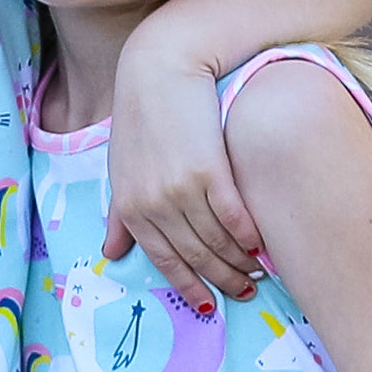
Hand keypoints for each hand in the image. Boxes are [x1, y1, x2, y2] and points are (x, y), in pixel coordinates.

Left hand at [105, 40, 260, 302]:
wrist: (161, 66)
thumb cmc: (141, 116)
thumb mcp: (121, 168)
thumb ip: (120, 215)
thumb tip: (110, 253)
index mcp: (131, 208)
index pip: (165, 261)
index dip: (189, 287)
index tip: (209, 305)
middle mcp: (154, 205)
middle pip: (195, 256)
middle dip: (221, 280)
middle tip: (244, 292)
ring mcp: (181, 190)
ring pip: (217, 242)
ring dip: (240, 262)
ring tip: (258, 271)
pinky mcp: (209, 170)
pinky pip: (234, 217)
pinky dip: (249, 236)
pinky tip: (261, 244)